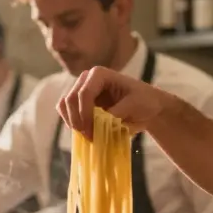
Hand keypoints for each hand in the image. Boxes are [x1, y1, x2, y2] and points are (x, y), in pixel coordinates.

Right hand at [57, 66, 182, 139]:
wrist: (147, 107)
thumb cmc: (144, 101)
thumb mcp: (135, 105)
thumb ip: (117, 113)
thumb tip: (101, 124)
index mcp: (99, 74)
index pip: (84, 93)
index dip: (84, 114)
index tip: (91, 132)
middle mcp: (86, 80)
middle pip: (70, 99)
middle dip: (77, 120)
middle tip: (89, 137)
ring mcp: (81, 91)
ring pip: (64, 106)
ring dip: (72, 122)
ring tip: (86, 136)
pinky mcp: (80, 104)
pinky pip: (67, 113)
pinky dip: (72, 124)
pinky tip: (84, 132)